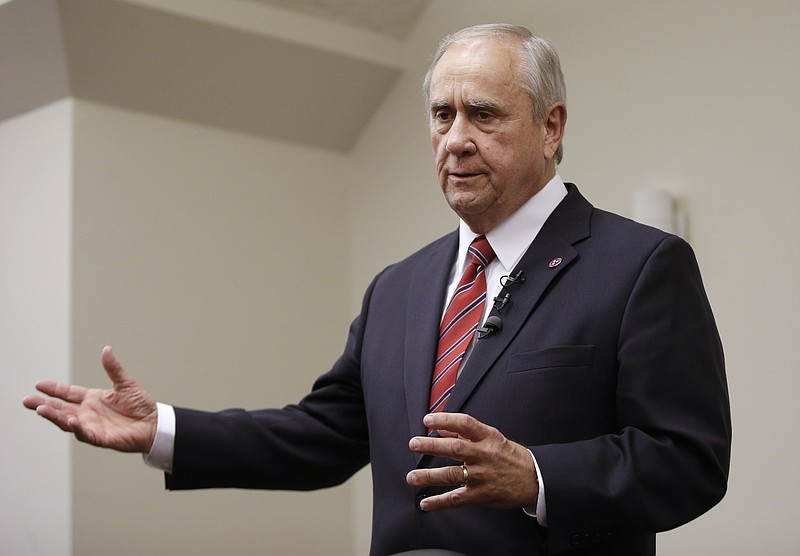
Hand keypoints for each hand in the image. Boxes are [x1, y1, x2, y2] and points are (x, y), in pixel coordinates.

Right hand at [22, 346, 157, 452]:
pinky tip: (70, 421)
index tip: (38, 384)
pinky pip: (85, 434)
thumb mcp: (126, 383)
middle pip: (61, 409)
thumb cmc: (141, 405)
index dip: (54, 389)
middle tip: (27, 401)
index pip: (68, 393)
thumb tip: (106, 349)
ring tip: (41, 410)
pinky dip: (77, 428)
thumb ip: (114, 369)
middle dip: (43, 405)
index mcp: (93, 399)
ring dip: (54, 416)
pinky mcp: (100, 438)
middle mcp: (88, 413)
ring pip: (67, 421)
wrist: (154, 423)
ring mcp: (92, 426)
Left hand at [406, 412, 537, 511]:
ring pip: (452, 474)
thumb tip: (442, 429)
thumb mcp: (493, 438)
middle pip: (454, 447)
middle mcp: (484, 455)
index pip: (465, 423)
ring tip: (412, 477)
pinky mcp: (481, 495)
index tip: (428, 419)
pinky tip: (425, 502)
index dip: (445, 419)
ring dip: (429, 476)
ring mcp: (482, 476)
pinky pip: (456, 499)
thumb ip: (467, 433)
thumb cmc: (511, 457)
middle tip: (414, 444)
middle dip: (431, 445)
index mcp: (488, 437)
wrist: (534, 480)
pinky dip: (439, 502)